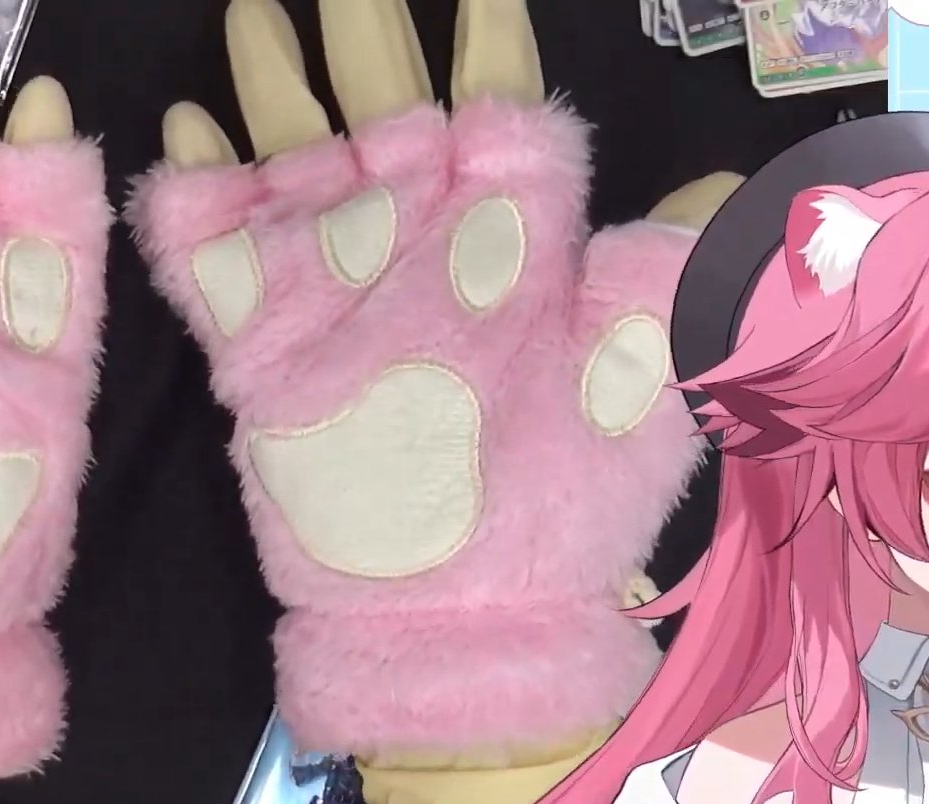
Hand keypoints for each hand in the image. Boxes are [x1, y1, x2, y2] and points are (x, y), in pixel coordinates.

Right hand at [131, 0, 724, 803]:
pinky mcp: (257, 335)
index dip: (487, 34)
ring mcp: (330, 281)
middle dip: (364, 25)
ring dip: (269, 76)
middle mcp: (416, 239)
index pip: (498, 102)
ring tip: (250, 5)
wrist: (456, 618)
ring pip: (292, 147)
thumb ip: (677, 265)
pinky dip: (193, 182)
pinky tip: (181, 120)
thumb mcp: (642, 374)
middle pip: (385, 98)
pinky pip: (210, 242)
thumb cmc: (561, 497)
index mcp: (506, 234)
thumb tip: (747, 174)